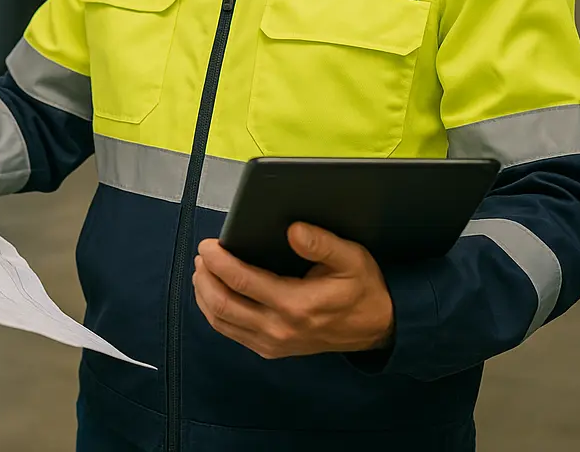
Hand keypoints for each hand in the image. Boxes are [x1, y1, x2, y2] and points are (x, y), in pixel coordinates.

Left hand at [193, 223, 393, 359]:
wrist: (377, 328)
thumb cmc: (362, 287)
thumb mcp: (351, 257)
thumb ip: (321, 243)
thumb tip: (293, 230)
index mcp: (296, 304)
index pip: (241, 280)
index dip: (218, 260)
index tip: (208, 244)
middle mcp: (279, 329)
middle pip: (223, 305)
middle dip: (205, 277)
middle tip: (202, 254)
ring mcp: (272, 343)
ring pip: (221, 322)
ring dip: (205, 294)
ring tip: (203, 269)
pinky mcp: (271, 349)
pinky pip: (231, 332)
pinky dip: (215, 312)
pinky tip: (213, 293)